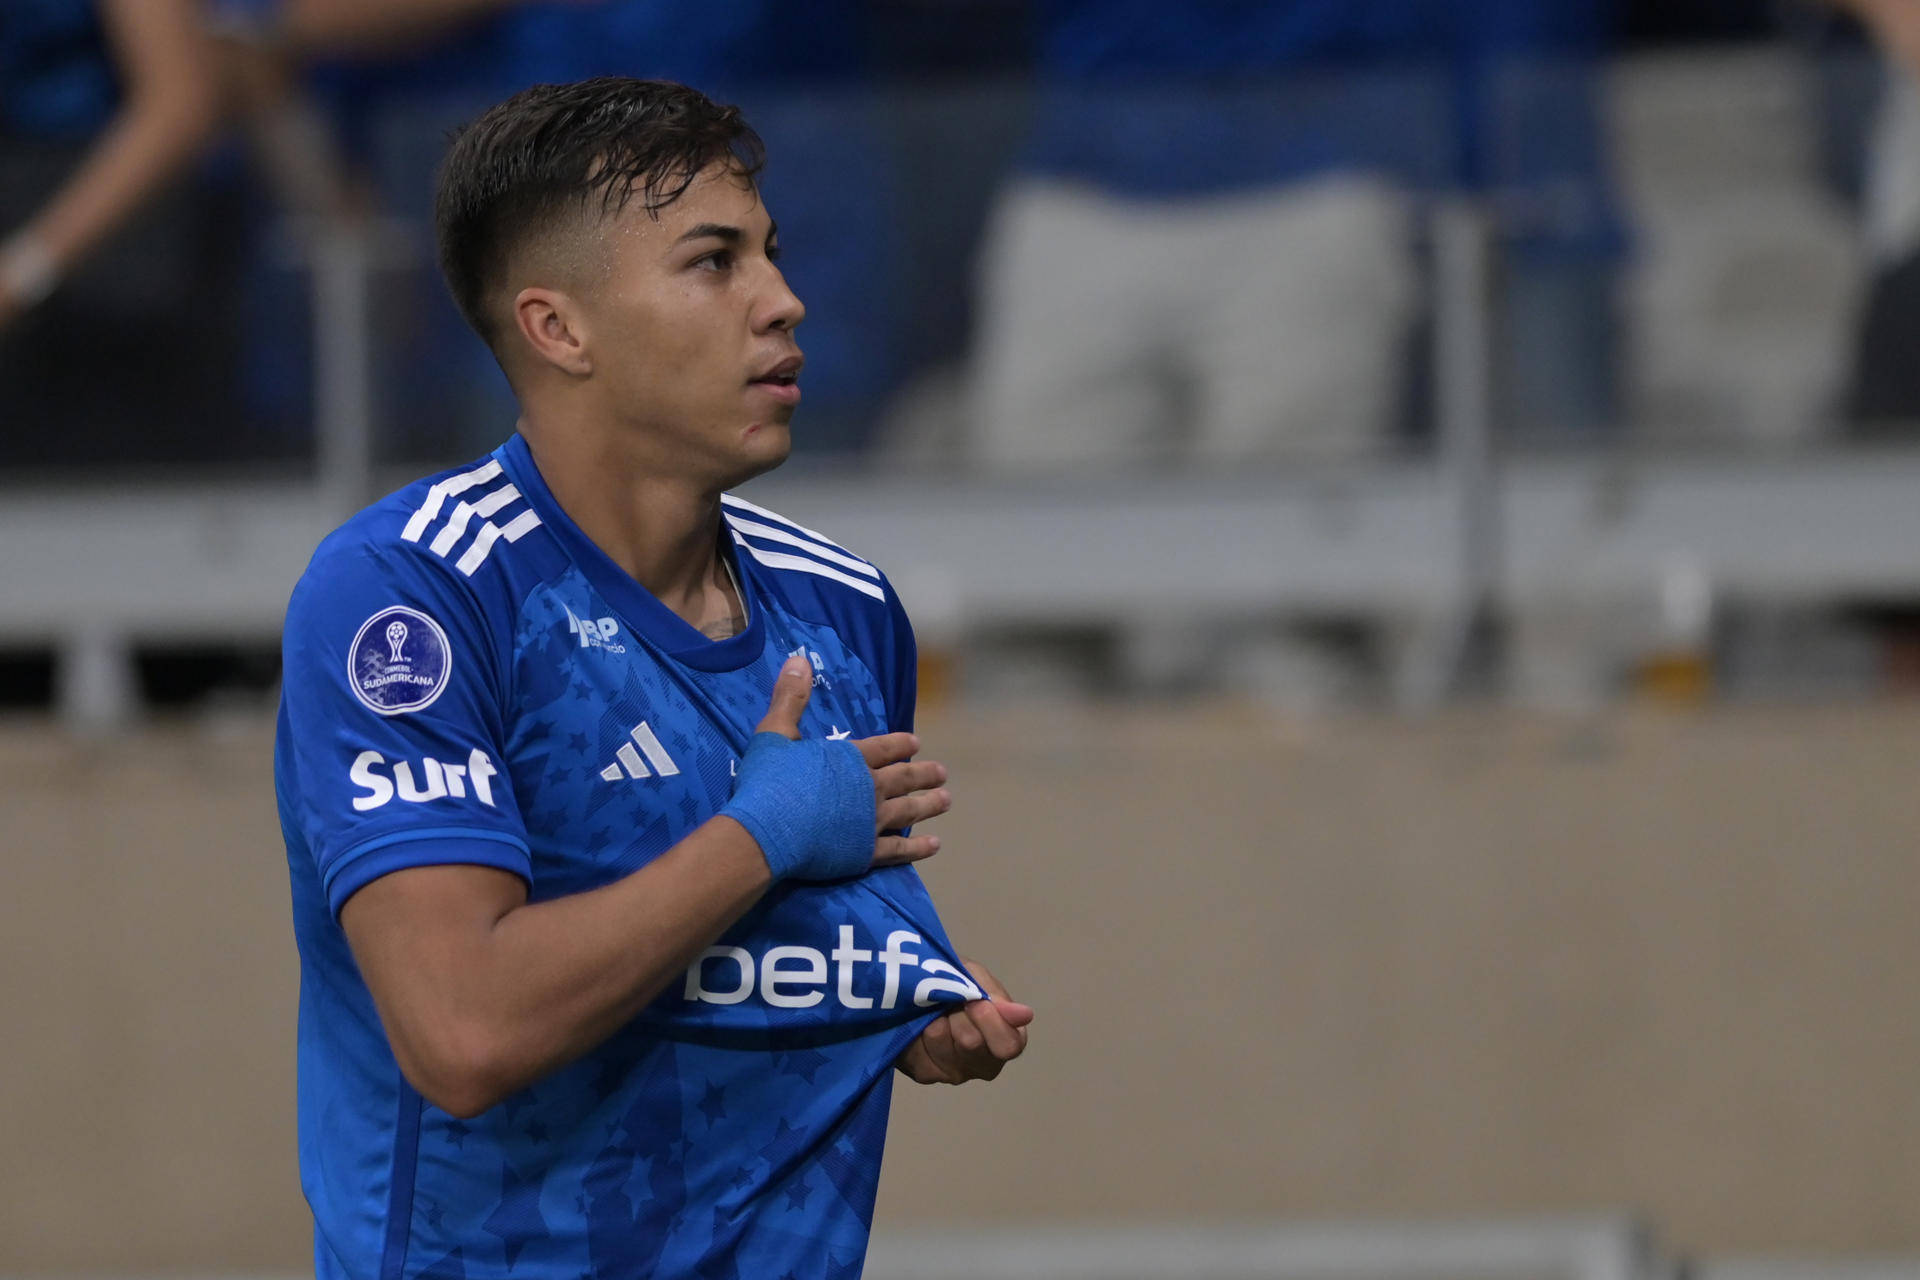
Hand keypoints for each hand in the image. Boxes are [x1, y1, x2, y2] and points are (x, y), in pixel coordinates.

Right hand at [749, 655, 949, 870]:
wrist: (767, 831)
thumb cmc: (769, 781)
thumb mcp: (775, 731)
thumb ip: (790, 697)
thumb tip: (799, 659)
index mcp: (850, 759)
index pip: (884, 748)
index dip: (901, 745)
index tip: (917, 744)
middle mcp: (869, 788)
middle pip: (903, 778)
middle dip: (923, 774)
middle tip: (941, 773)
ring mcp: (871, 822)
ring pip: (908, 811)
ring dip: (928, 805)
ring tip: (945, 800)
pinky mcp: (866, 853)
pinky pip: (899, 850)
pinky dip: (918, 848)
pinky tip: (934, 845)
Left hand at [896, 958, 1032, 1084]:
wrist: (916, 985)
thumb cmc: (956, 982)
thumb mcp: (977, 979)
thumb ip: (998, 998)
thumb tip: (1026, 1015)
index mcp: (1007, 1039)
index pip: (1008, 1046)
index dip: (990, 1022)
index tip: (974, 1003)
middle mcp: (986, 1064)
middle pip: (972, 1044)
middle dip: (958, 1015)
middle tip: (951, 1003)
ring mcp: (956, 1073)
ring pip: (944, 1048)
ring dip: (936, 1022)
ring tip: (935, 1013)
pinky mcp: (928, 1075)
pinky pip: (921, 1056)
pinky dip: (917, 1034)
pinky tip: (920, 1026)